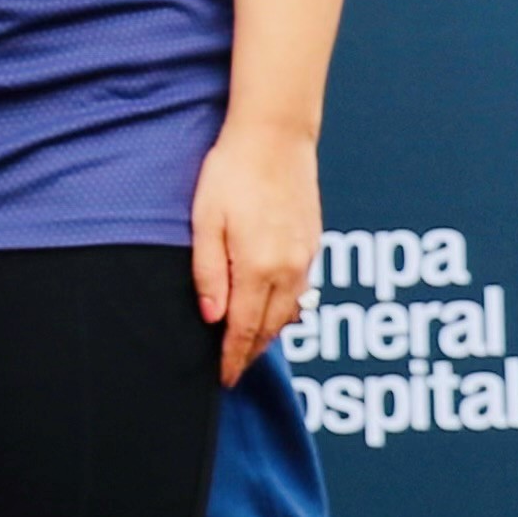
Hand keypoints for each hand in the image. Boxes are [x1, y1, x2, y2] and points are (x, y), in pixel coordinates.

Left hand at [193, 120, 320, 381]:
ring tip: (248, 348)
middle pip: (270, 327)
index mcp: (259, 268)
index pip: (245, 330)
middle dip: (251, 352)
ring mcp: (305, 257)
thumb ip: (208, 273)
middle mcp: (288, 269)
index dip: (233, 358)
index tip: (222, 380)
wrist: (275, 137)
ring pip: (289, 312)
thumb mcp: (205, 222)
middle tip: (232, 370)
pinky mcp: (312, 243)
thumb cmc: (231, 173)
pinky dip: (285, 309)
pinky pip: (300, 290)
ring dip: (269, 333)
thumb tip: (212, 319)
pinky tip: (272, 310)